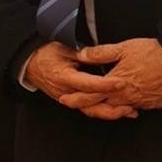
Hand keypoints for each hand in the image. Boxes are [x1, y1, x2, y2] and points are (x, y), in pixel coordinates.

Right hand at [23, 42, 137, 120]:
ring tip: (130, 112)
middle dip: (112, 108)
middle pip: (91, 106)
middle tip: (131, 105)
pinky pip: (88, 109)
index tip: (121, 82)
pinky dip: (104, 111)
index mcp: (63, 77)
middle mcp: (66, 92)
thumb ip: (82, 54)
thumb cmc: (46, 53)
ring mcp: (68, 99)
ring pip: (90, 111)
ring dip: (110, 113)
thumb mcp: (63, 48)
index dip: (105, 85)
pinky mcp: (71, 101)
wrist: (30, 63)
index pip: (87, 84)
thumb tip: (99, 54)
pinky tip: (118, 111)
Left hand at [75, 39, 161, 111]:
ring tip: (97, 104)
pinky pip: (134, 108)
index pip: (90, 94)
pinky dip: (124, 107)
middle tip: (74, 105)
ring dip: (105, 108)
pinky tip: (123, 103)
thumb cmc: (156, 55)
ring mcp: (139, 102)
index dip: (76, 98)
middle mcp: (126, 97)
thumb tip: (83, 54)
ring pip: (117, 109)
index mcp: (116, 83)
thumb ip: (102, 52)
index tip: (65, 99)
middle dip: (87, 106)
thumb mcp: (125, 48)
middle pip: (101, 106)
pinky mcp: (151, 104)